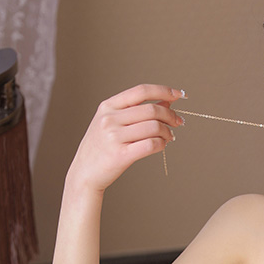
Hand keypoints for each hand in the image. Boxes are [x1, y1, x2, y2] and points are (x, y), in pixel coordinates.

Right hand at [67, 83, 185, 192]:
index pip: (141, 91)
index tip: (178, 95)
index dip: (163, 90)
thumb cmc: (102, 147)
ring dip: (167, 131)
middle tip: (178, 122)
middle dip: (170, 115)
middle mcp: (110, 119)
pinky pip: (151, 144)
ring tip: (169, 136)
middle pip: (151, 110)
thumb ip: (136, 111)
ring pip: (154, 127)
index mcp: (108, 106)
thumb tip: (167, 101)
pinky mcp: (121, 155)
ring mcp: (114, 137)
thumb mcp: (112, 122)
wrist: (84, 173)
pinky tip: (162, 145)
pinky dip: (162, 144)